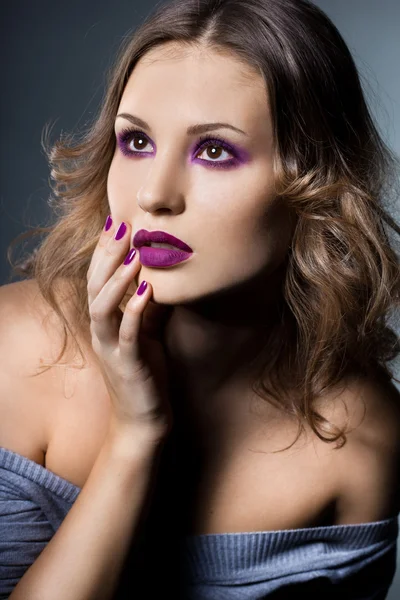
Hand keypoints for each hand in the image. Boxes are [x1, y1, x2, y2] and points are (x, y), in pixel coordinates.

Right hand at [86, 218, 173, 441]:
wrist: (143, 421)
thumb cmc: (146, 375)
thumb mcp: (148, 334)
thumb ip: (150, 307)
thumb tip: (162, 278)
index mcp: (106, 322)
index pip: (100, 280)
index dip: (106, 252)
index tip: (117, 223)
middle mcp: (102, 332)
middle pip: (95, 286)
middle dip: (107, 255)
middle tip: (121, 226)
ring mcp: (112, 348)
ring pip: (103, 307)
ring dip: (116, 279)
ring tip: (132, 252)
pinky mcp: (128, 364)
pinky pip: (127, 334)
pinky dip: (134, 310)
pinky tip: (146, 290)